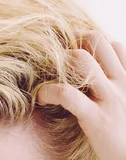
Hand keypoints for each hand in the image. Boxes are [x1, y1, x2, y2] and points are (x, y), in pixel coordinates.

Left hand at [36, 31, 125, 159]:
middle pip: (97, 41)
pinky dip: (48, 91)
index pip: (114, 45)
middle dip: (73, 45)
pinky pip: (67, 94)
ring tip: (49, 79)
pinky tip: (42, 98)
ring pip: (81, 60)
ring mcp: (111, 99)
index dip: (92, 48)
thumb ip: (116, 94)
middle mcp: (124, 84)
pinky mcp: (97, 119)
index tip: (75, 64)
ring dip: (59, 65)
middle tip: (59, 65)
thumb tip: (92, 89)